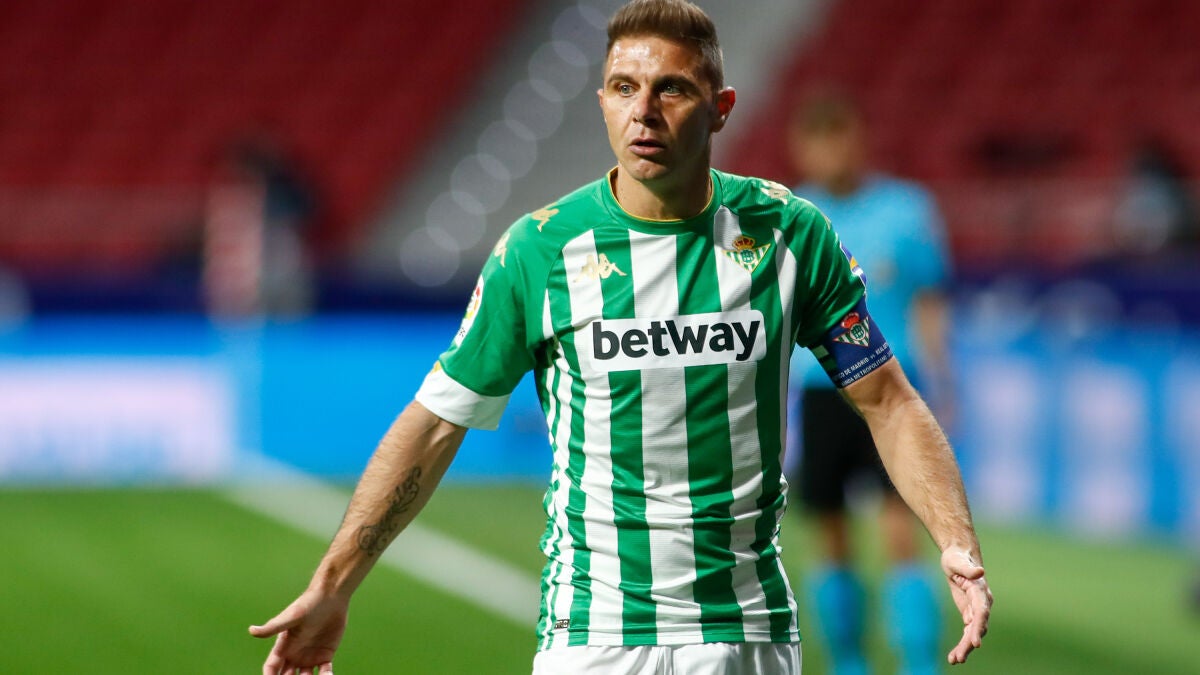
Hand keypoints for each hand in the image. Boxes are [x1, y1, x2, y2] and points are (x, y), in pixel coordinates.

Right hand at [250, 589, 348, 674]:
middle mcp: (294, 655)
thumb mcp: (290, 617)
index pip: (271, 668)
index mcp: (283, 647)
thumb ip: (272, 627)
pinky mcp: (326, 655)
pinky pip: (324, 672)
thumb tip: (251, 630)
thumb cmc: (307, 604)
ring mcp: (310, 657)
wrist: (330, 597)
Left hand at [941, 547, 992, 664]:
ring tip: (955, 660)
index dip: (979, 626)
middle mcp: (982, 603)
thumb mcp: (958, 561)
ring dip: (965, 648)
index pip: (982, 612)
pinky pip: (968, 632)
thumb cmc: (957, 558)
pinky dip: (962, 644)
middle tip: (960, 657)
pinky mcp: (969, 614)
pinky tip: (954, 657)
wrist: (959, 557)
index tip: (975, 641)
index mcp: (981, 592)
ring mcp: (977, 610)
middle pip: (978, 626)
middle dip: (970, 642)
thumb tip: (981, 571)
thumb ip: (968, 569)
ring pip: (973, 632)